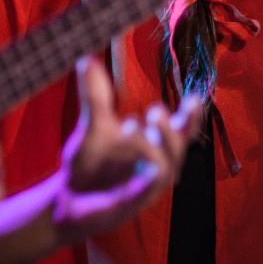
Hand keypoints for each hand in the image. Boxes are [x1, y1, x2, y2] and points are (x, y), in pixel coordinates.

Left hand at [51, 57, 201, 242]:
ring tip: (130, 124)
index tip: (195, 97)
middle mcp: (158, 164)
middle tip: (154, 109)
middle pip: (180, 146)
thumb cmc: (89, 162)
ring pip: (167, 165)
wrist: (67, 198)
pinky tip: (133, 152)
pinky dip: (145, 170)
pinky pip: (149, 186)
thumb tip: (86, 60)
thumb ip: (95, 96)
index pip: (181, 128)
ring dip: (153, 144)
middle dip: (174, 127)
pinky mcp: (136, 203)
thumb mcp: (93, 124)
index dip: (192, 115)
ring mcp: (149, 185)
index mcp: (155, 144)